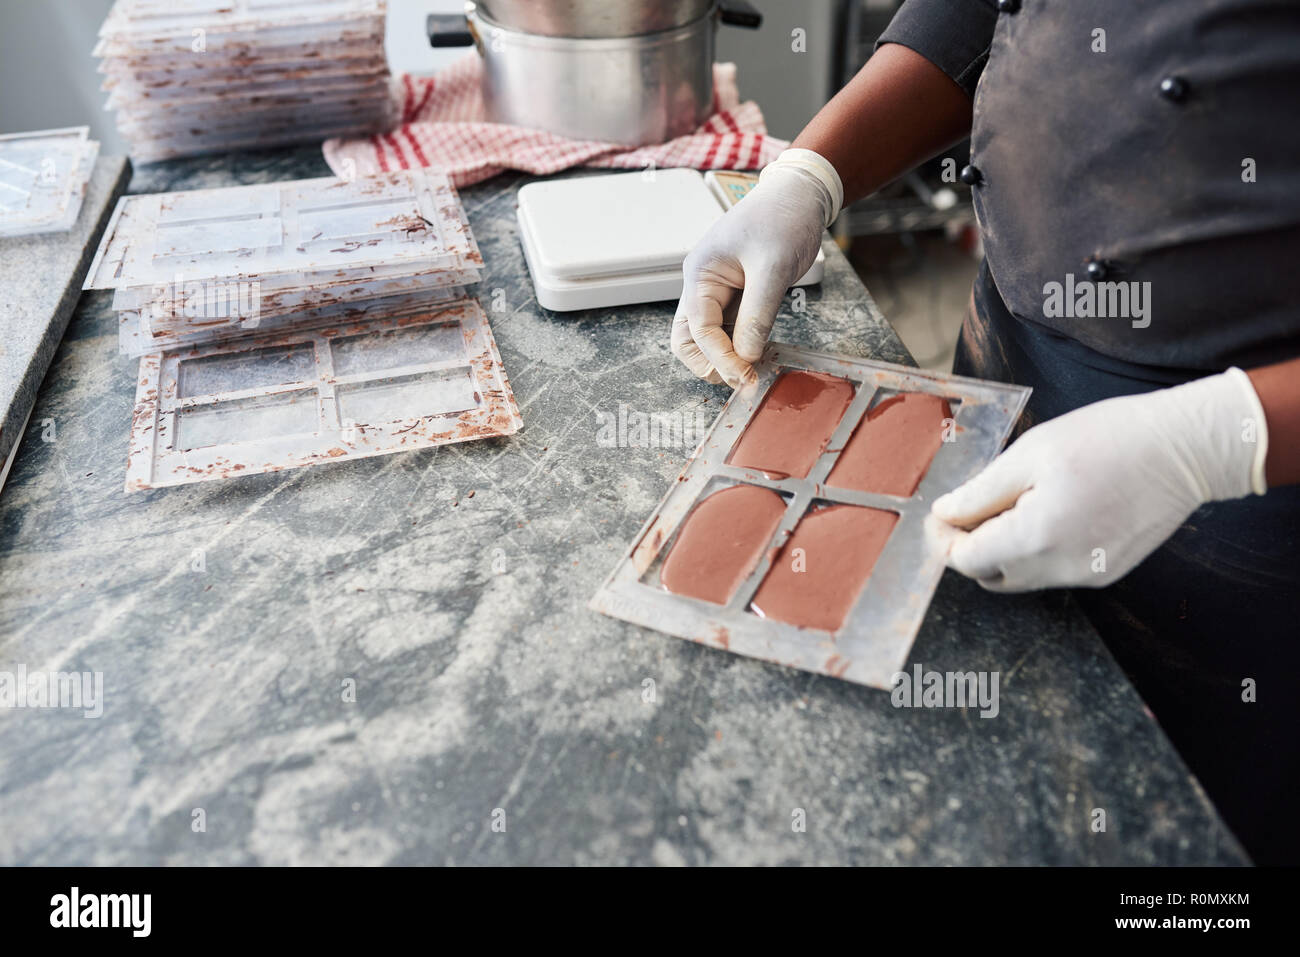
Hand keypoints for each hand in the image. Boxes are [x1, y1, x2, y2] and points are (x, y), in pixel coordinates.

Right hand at [672, 150, 841, 386]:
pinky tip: (760, 356)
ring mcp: (719, 292)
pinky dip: (741, 348)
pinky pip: (731, 330)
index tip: (744, 377)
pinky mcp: (739, 297)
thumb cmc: (783, 218)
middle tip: (741, 381)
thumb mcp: (773, 266)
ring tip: (753, 373)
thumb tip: (746, 358)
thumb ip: (758, 314)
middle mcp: (702, 285)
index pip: (699, 328)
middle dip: (710, 363)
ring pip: (708, 339)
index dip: (720, 357)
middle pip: (688, 339)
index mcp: (700, 273)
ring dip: (726, 359)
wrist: (800, 194)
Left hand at [931, 368, 1268, 590]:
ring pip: (1022, 577)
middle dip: (971, 547)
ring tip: (1014, 503)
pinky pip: (1053, 572)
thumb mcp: (1031, 455)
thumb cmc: (1109, 439)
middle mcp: (1063, 569)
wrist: (1185, 449)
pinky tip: (1049, 512)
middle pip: (991, 576)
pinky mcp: (1107, 573)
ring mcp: (1088, 576)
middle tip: (972, 506)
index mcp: (1038, 538)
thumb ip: (981, 492)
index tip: (941, 514)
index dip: (946, 539)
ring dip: (1004, 550)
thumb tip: (945, 514)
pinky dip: (1037, 551)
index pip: (967, 561)